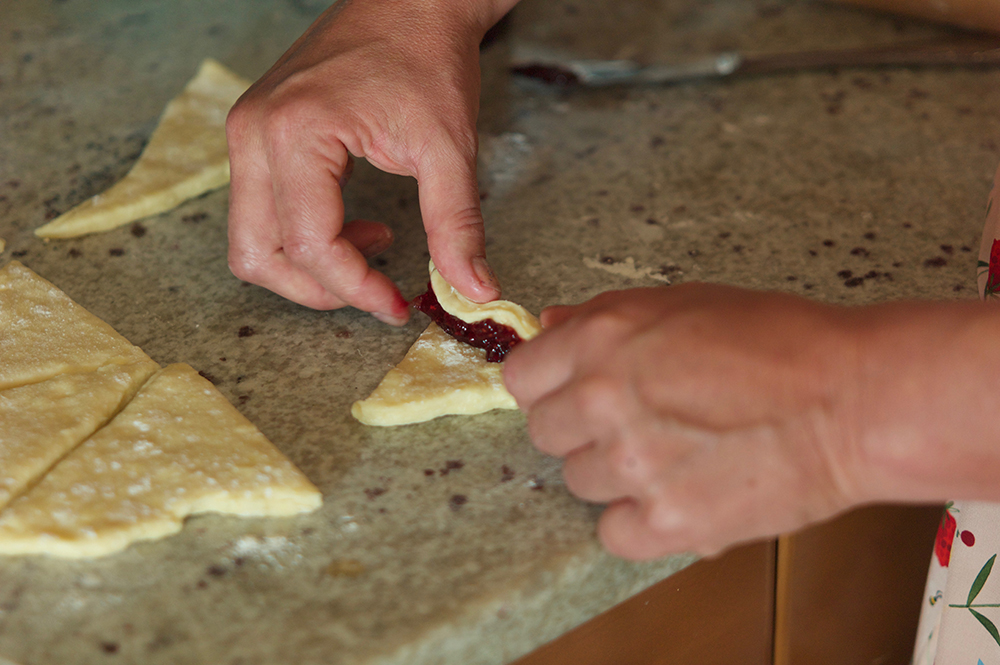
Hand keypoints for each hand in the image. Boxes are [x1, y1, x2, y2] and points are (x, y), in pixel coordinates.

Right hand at [226, 0, 512, 323]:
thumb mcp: (449, 147)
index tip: (399, 305)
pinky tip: (354, 223)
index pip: (310, 245)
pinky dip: (301, 237)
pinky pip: (260, 212)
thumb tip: (474, 291)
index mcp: (296, 133)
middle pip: (257, 255)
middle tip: (378, 291)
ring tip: (372, 247)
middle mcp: (255, 134)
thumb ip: (458, 225)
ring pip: (251, 240)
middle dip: (319, 290)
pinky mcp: (257, 134)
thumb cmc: (427, 56)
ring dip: (307, 267)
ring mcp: (248, 133)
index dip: (357, 289)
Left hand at [503, 284, 866, 558]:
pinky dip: (641, 522)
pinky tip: (678, 496)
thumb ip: (605, 317)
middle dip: (579, 430)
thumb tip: (552, 325)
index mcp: (603, 338)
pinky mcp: (667, 521)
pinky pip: (614, 533)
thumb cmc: (780, 341)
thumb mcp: (683, 302)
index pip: (521, 378)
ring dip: (615, 475)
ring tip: (672, 457)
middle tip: (631, 424)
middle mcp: (605, 399)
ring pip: (579, 482)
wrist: (851, 398)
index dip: (547, 387)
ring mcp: (632, 463)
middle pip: (544, 434)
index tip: (569, 395)